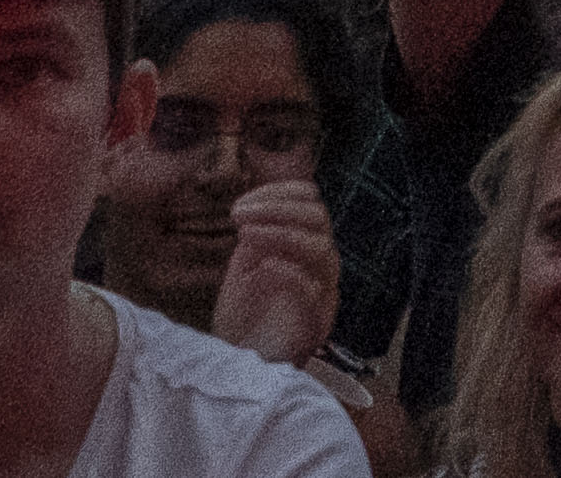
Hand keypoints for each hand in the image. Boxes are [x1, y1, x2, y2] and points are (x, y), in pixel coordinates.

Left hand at [209, 176, 343, 366]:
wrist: (241, 367)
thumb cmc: (244, 318)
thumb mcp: (244, 267)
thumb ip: (256, 237)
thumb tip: (256, 207)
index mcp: (307, 246)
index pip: (311, 203)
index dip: (280, 193)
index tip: (243, 202)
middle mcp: (321, 266)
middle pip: (319, 218)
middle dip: (278, 208)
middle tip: (238, 214)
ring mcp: (323, 294)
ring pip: (321, 248)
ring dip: (280, 233)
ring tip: (244, 234)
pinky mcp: (316, 322)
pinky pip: (312, 289)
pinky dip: (288, 272)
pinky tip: (262, 267)